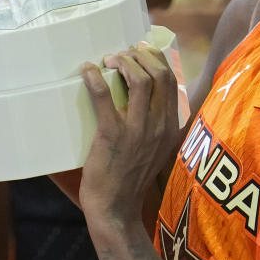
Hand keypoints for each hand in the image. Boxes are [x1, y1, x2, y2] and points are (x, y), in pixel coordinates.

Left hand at [79, 45, 178, 221]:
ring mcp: (137, 130)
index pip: (172, 80)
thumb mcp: (157, 148)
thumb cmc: (132, 176)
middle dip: (141, 56)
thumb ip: (157, 123)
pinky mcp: (112, 134)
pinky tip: (87, 71)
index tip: (141, 51)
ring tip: (109, 60)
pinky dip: (95, 79)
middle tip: (123, 54)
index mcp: (171, 126)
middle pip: (160, 74)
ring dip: (123, 62)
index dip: (157, 58)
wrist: (116, 208)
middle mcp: (159, 125)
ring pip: (140, 80)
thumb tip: (145, 94)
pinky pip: (104, 97)